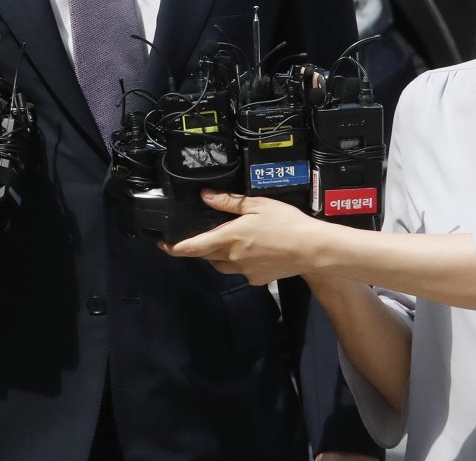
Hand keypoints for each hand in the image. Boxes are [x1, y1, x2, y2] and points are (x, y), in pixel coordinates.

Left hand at [159, 190, 328, 285]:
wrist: (312, 249)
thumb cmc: (286, 223)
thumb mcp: (257, 205)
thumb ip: (229, 202)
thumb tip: (205, 196)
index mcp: (229, 238)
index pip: (193, 247)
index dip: (174, 247)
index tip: (163, 245)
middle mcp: (232, 258)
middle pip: (205, 256)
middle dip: (199, 248)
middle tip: (200, 236)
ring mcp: (245, 271)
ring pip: (221, 265)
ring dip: (217, 256)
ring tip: (227, 241)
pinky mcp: (257, 279)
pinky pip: (240, 271)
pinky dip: (238, 262)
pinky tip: (252, 251)